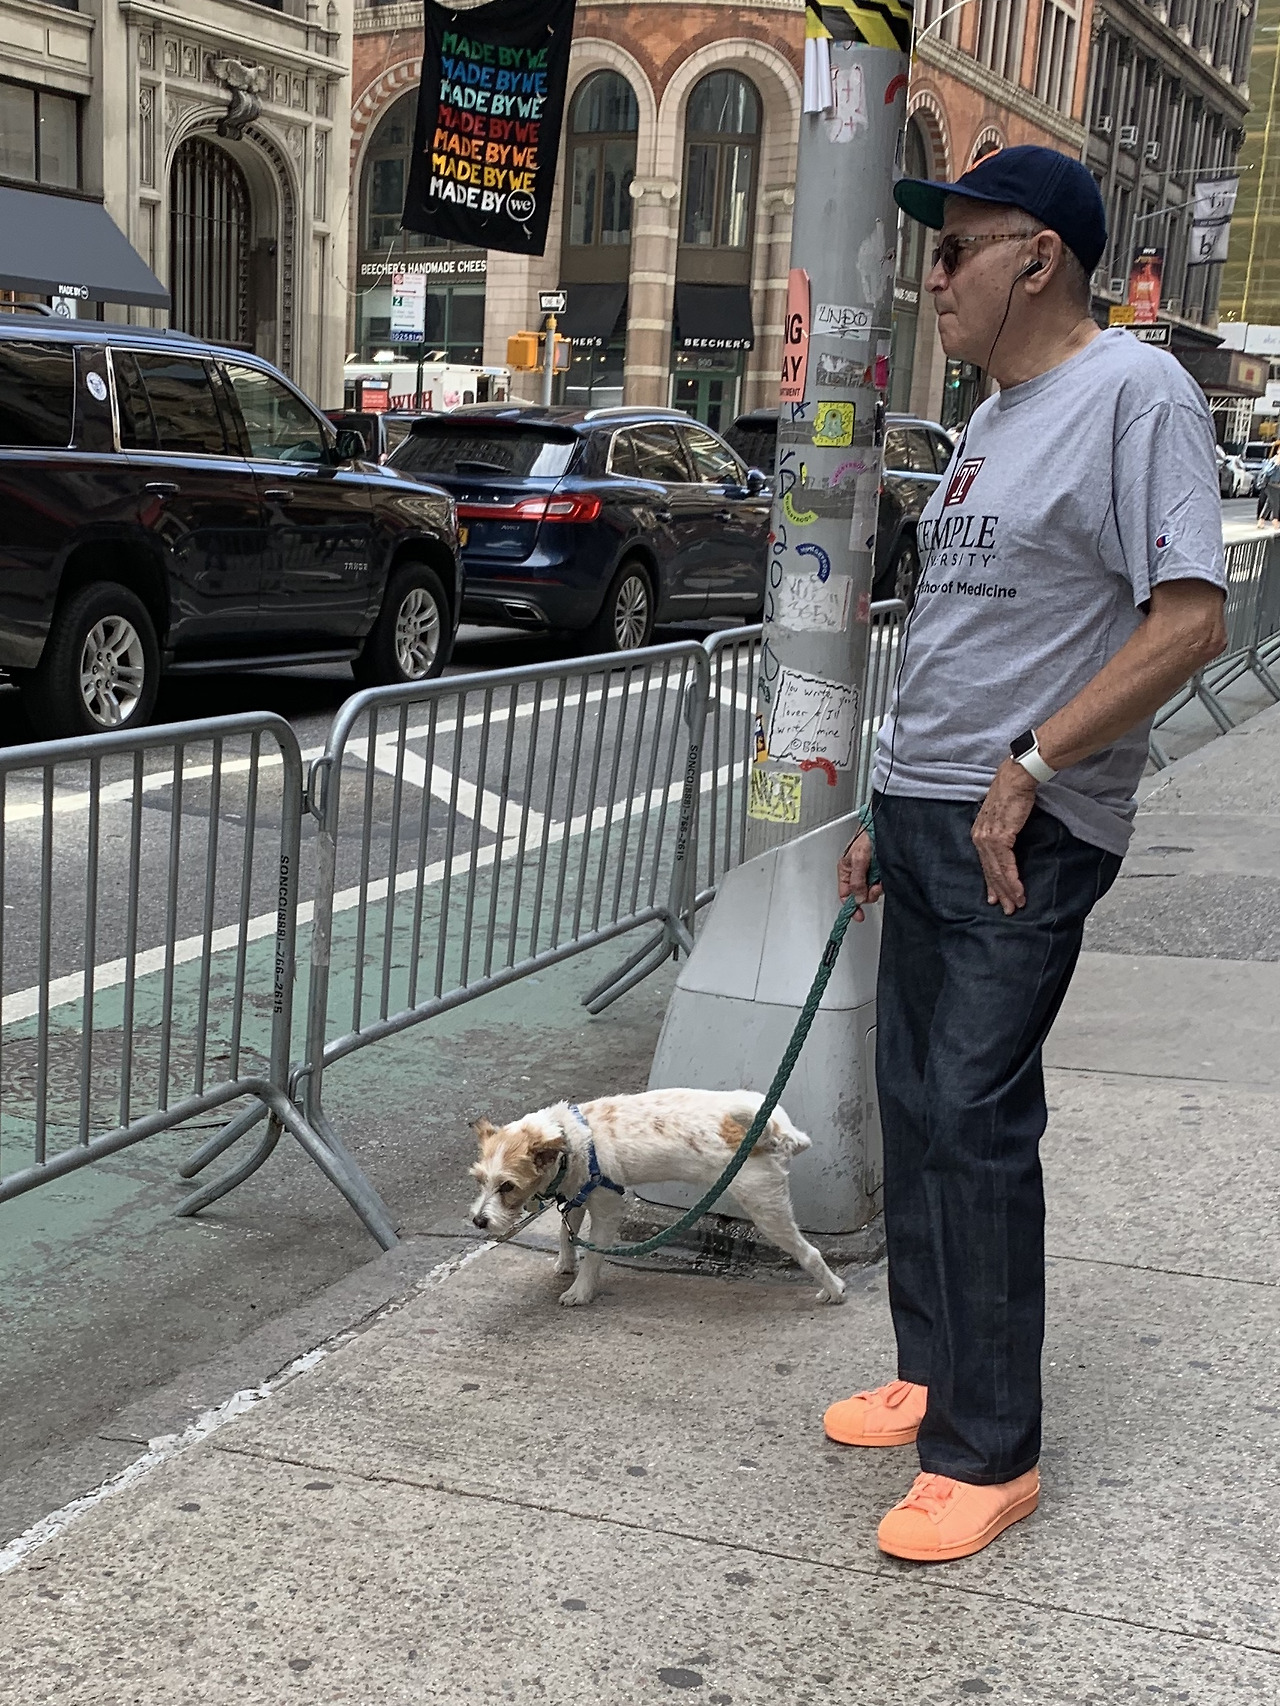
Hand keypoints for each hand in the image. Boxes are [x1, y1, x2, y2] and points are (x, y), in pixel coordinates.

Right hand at [837, 828, 881, 921]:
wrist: (884, 827)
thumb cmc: (867, 835)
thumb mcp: (858, 859)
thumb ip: (857, 881)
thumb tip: (858, 899)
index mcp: (845, 870)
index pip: (844, 895)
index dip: (851, 907)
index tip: (858, 915)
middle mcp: (856, 873)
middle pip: (860, 895)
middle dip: (868, 894)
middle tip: (875, 886)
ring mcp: (869, 873)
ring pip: (872, 891)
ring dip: (878, 887)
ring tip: (880, 876)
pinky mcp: (880, 871)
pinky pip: (882, 884)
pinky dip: (884, 882)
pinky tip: (884, 874)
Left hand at [971, 759, 1038, 913]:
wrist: (1016, 779)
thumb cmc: (1013, 793)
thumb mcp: (1004, 817)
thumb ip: (1003, 832)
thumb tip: (1008, 842)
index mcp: (979, 833)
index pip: (985, 864)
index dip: (991, 882)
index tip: (995, 897)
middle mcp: (979, 838)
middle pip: (989, 871)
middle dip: (999, 893)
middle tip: (1007, 909)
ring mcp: (988, 839)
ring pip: (997, 872)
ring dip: (1008, 891)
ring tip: (1015, 905)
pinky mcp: (1000, 838)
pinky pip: (1006, 866)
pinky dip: (1013, 881)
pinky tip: (1018, 892)